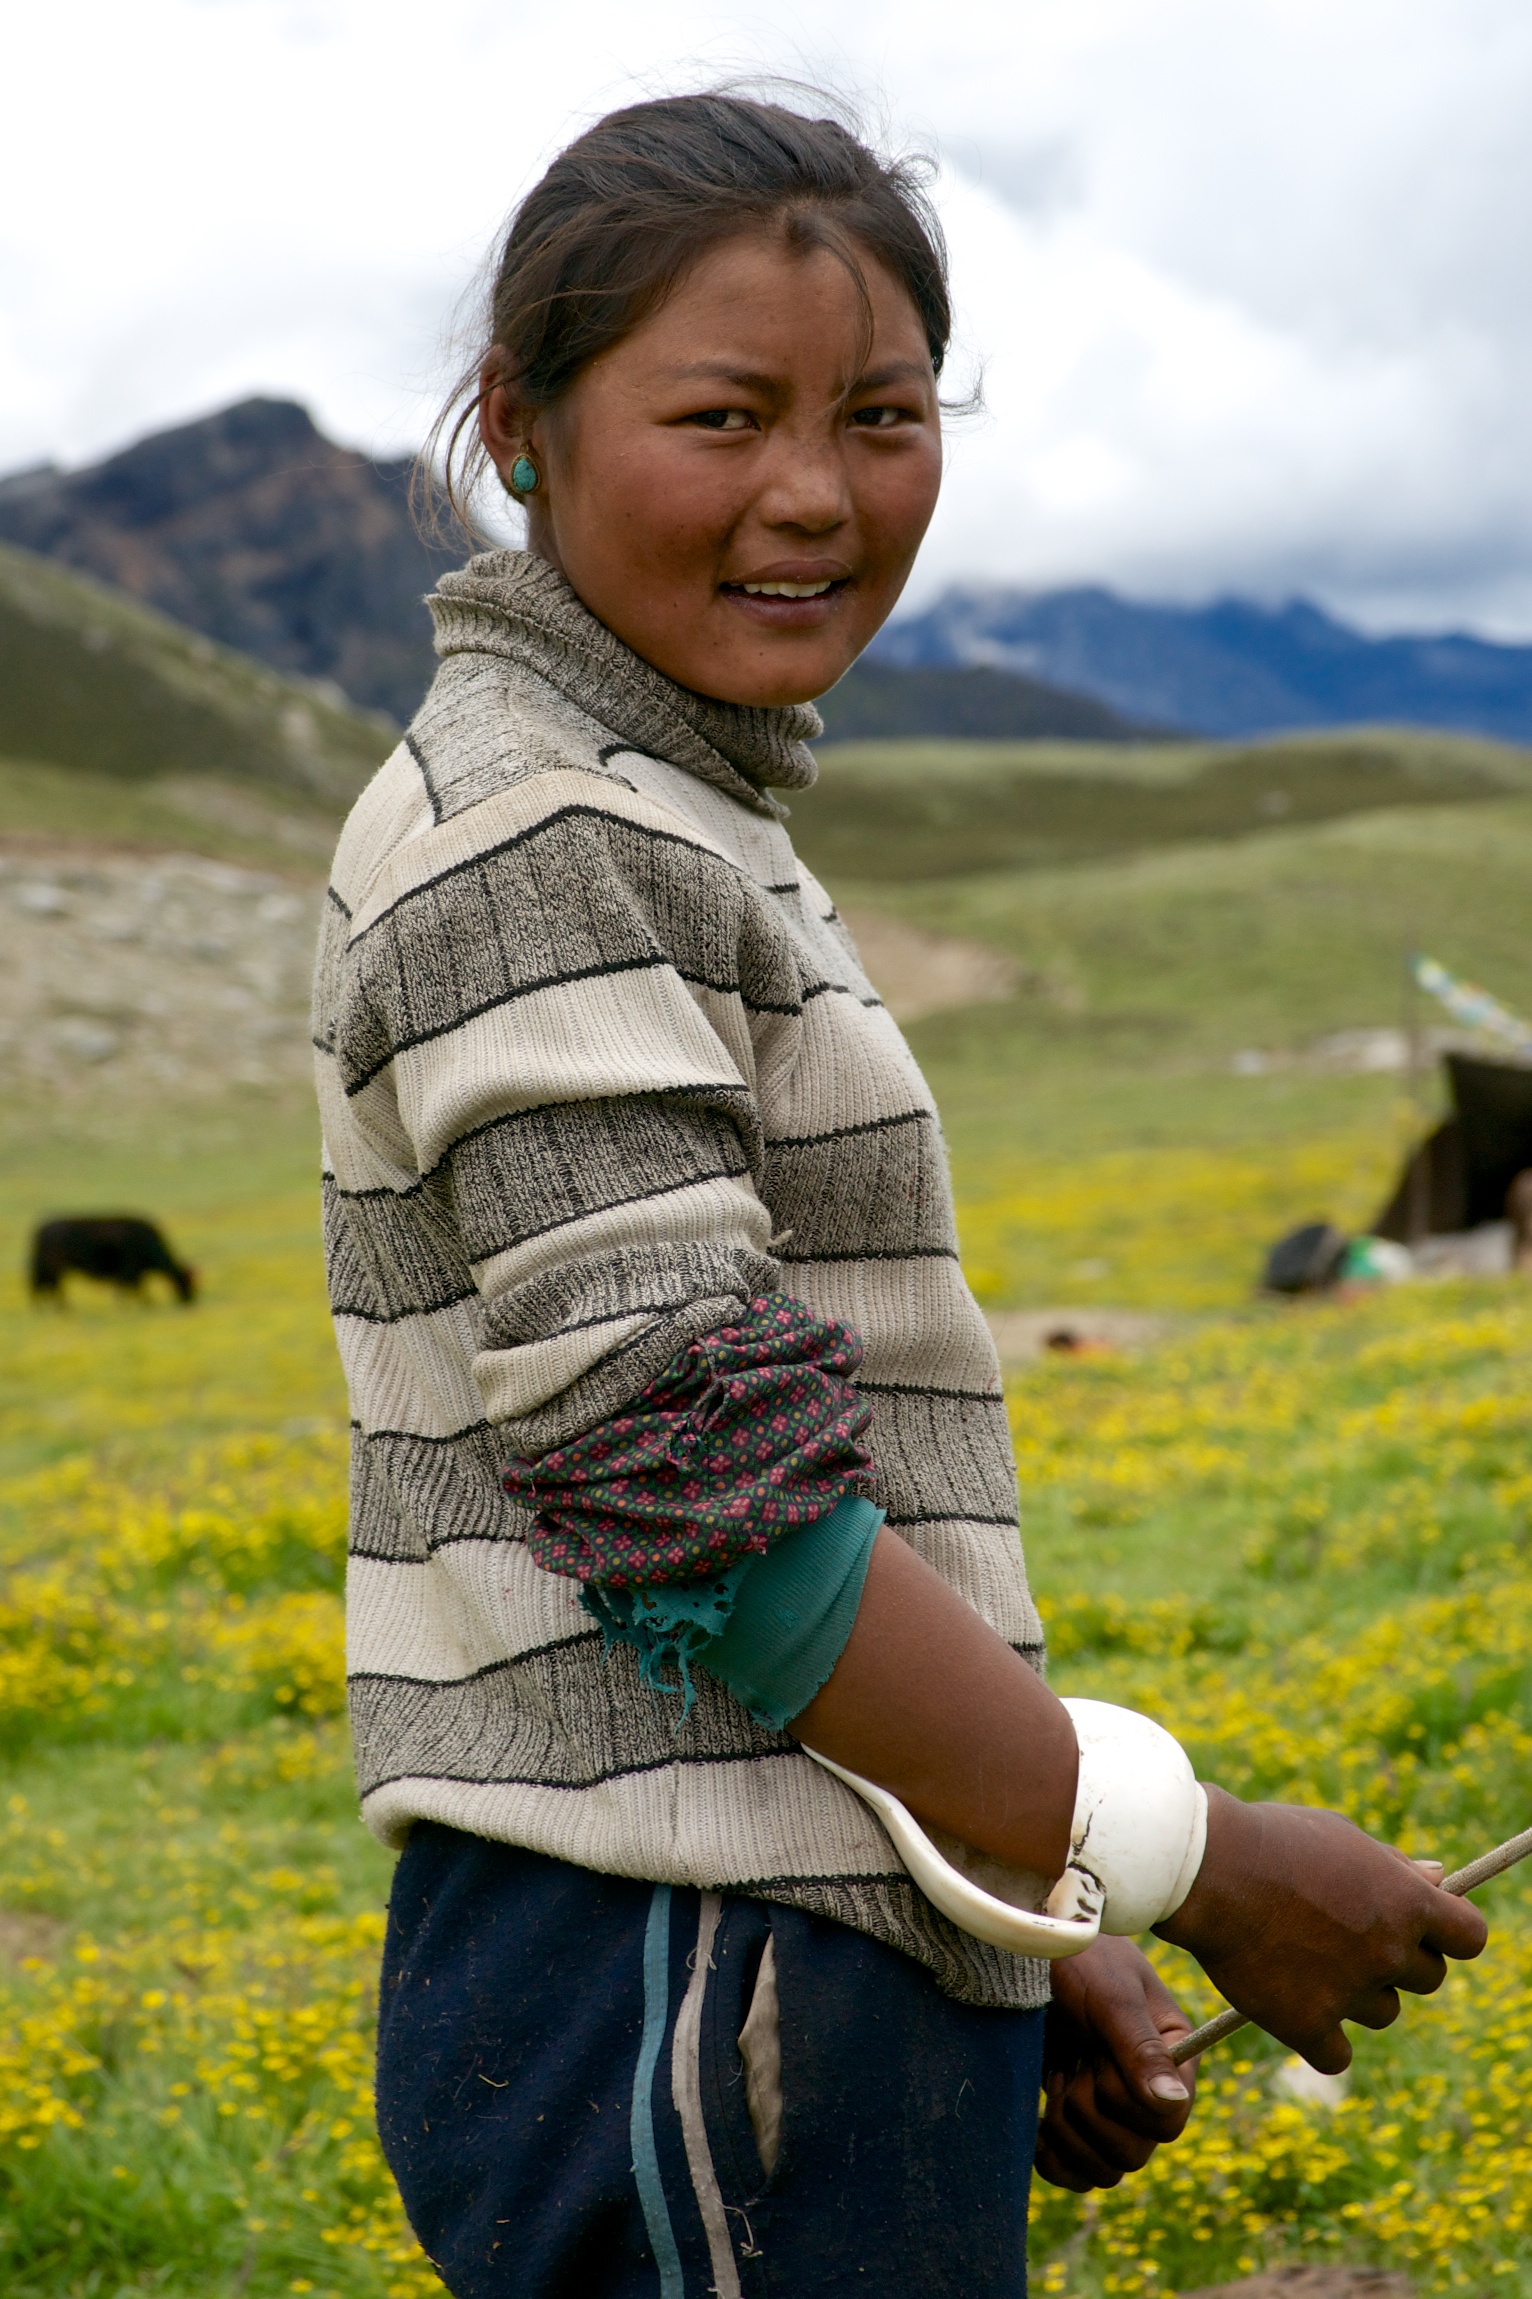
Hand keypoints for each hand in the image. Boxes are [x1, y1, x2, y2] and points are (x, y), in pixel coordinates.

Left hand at [1034, 1936, 1197, 2191]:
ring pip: (1105, 2169)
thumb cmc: (1079, 1959)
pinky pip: (1077, 2173)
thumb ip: (1141, 2048)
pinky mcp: (1076, 2121)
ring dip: (1069, 2135)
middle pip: (1133, 2153)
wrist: (1031, 1950)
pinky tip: (1038, 2133)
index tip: (1098, 2061)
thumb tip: (1172, 2104)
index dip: (1128, 2105)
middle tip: (1073, 2064)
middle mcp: (1148, 2092)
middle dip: (1090, 2114)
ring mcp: (1111, 2110)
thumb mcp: (1111, 1996)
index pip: (1168, 2124)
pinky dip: (1056, 2162)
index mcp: (1174, 2059)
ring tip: (1055, 2084)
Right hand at [1156, 1787, 1488, 2072]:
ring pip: (1382, 2013)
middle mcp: (1388, 1949)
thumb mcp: (1339, 1835)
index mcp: (1406, 1900)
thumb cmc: (1272, 1840)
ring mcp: (1350, 1991)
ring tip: (1307, 1959)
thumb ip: (1392, 1865)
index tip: (1423, 1929)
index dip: (1448, 1934)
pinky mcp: (1308, 2025)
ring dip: (1357, 1994)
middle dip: (1398, 1961)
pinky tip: (1294, 2006)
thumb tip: (1440, 1879)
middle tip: (1347, 1938)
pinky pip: (1336, 2054)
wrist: (1204, 1868)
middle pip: (1427, 1978)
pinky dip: (1319, 2037)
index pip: (1469, 1936)